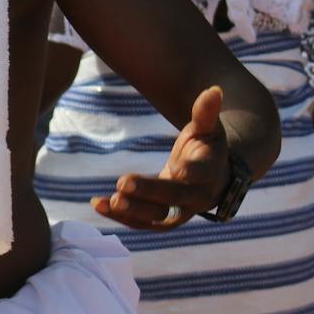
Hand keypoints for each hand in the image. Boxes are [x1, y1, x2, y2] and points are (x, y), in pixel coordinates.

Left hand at [94, 86, 229, 230]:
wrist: (215, 178)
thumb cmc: (208, 147)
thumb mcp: (209, 129)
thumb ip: (206, 112)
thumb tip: (214, 89)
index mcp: (209, 172)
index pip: (199, 174)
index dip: (189, 172)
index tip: (176, 170)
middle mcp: (197, 198)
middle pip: (174, 199)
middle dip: (149, 193)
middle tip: (122, 184)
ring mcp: (181, 212)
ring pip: (158, 219)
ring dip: (132, 213)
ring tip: (108, 202)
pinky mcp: (164, 220)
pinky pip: (143, 224)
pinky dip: (121, 218)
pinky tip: (97, 204)